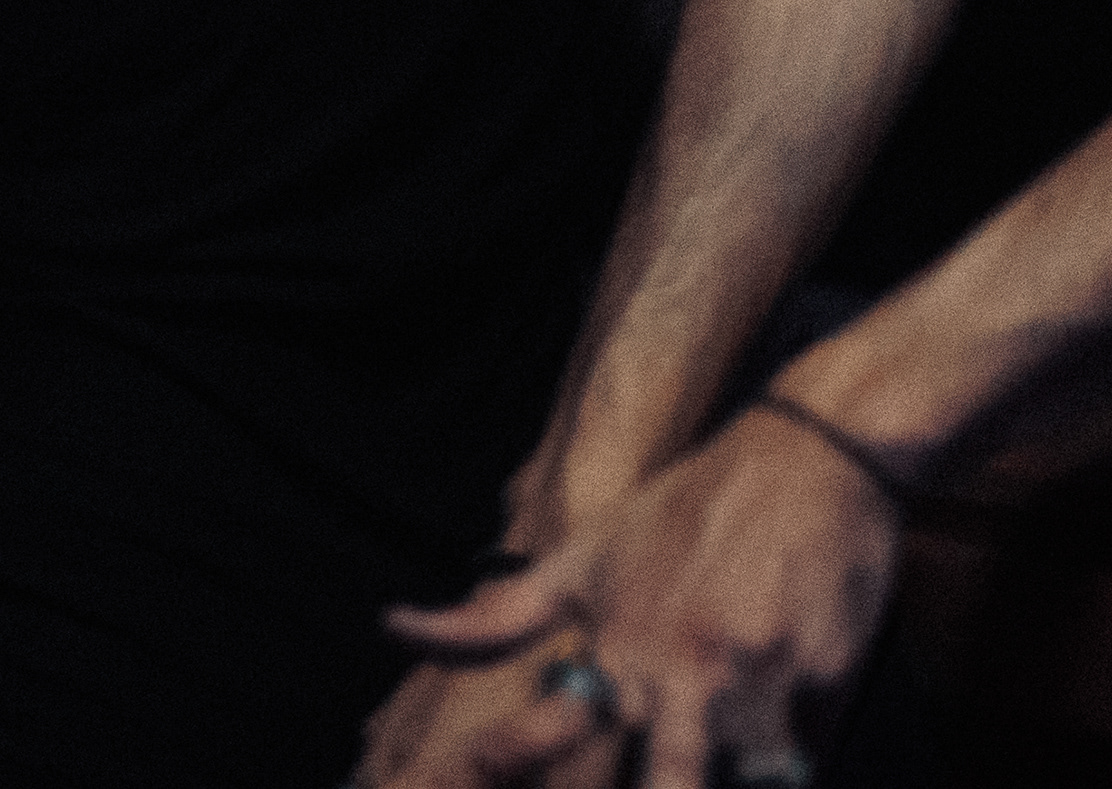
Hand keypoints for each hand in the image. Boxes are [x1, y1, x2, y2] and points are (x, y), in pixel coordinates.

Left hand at [377, 411, 899, 787]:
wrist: (807, 462)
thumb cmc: (684, 514)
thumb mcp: (580, 562)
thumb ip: (495, 621)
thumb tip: (391, 630)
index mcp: (612, 646)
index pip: (558, 744)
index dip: (535, 767)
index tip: (487, 780)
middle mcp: (679, 673)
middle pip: (662, 784)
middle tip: (639, 775)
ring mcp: (757, 685)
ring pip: (732, 782)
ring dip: (717, 779)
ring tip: (705, 763)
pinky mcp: (828, 692)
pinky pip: (804, 765)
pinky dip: (785, 769)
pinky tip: (769, 751)